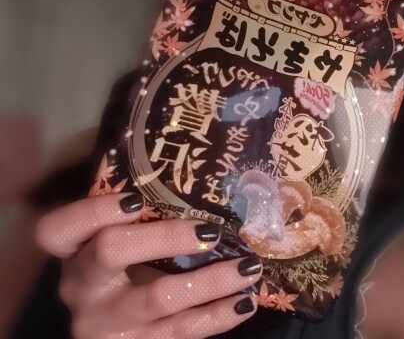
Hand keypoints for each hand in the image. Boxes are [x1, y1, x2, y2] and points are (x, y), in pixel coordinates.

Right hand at [36, 193, 261, 337]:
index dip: (94, 210)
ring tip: (249, 266)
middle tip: (210, 230)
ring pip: (158, 298)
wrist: (111, 330)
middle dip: (165, 236)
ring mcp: (106, 324)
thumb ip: (140, 212)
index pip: (58, 228)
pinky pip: (181, 331)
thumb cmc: (123, 265)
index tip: (138, 198)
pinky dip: (217, 315)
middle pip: (111, 251)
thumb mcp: (117, 239)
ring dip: (210, 281)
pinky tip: (245, 301)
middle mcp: (81, 287)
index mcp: (72, 251)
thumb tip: (199, 176)